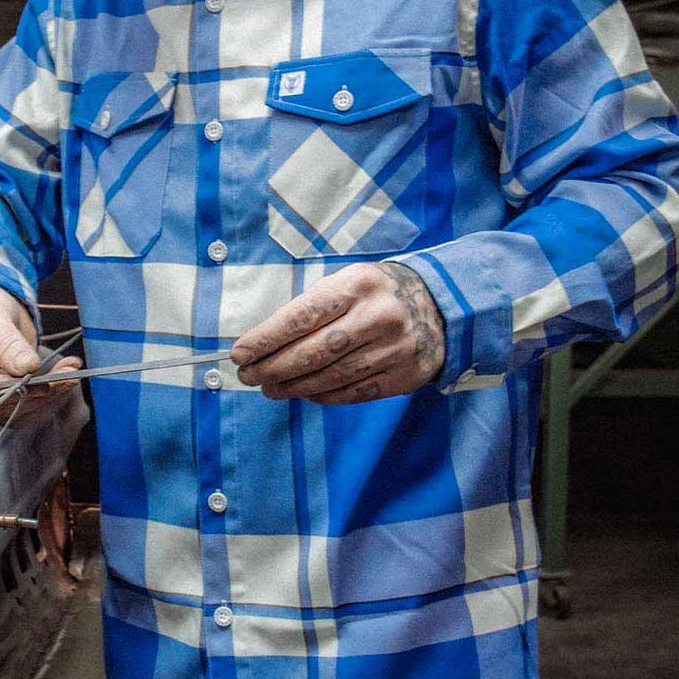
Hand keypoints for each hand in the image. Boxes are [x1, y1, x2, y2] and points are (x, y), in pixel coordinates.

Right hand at [0, 281, 81, 425]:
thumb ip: (7, 344)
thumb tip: (28, 368)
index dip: (13, 389)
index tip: (43, 380)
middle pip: (1, 406)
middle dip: (37, 391)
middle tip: (68, 372)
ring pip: (17, 412)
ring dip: (49, 395)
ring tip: (69, 369)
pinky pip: (26, 409)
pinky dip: (48, 395)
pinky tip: (62, 375)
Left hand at [229, 262, 445, 404]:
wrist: (438, 305)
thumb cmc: (374, 294)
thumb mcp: (345, 283)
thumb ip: (309, 309)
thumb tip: (263, 343)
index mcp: (357, 285)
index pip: (301, 317)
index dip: (266, 339)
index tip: (239, 354)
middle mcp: (378, 316)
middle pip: (314, 352)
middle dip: (273, 367)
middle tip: (249, 376)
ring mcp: (394, 348)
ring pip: (332, 377)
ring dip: (293, 387)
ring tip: (270, 388)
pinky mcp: (405, 375)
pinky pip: (354, 392)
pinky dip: (323, 395)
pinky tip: (304, 393)